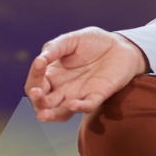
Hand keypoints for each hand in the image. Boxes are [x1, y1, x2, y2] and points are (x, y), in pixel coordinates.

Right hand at [27, 27, 149, 121]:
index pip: (36, 83)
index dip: (34, 76)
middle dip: (37, 101)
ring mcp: (80, 95)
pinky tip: (73, 104)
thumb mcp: (71, 40)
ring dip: (52, 115)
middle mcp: (63, 89)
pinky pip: (88, 106)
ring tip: (43, 115)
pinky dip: (81, 108)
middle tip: (36, 94)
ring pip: (62, 112)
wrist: (121, 46)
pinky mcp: (98, 95)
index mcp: (53, 75)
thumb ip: (55, 48)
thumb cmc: (94, 43)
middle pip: (44, 103)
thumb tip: (40, 59)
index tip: (40, 63)